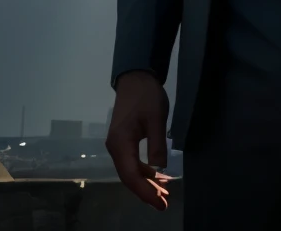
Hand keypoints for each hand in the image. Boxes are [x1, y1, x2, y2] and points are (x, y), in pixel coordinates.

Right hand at [106, 71, 171, 210]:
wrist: (136, 77)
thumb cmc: (146, 95)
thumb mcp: (157, 118)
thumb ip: (157, 144)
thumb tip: (160, 169)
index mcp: (121, 142)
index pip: (131, 175)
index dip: (145, 191)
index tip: (160, 203)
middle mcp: (115, 147)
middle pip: (129, 176)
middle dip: (146, 191)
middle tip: (164, 203)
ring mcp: (118, 144)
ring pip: (130, 171)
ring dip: (146, 182)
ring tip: (163, 193)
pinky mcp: (123, 141)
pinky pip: (132, 162)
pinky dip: (144, 171)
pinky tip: (157, 176)